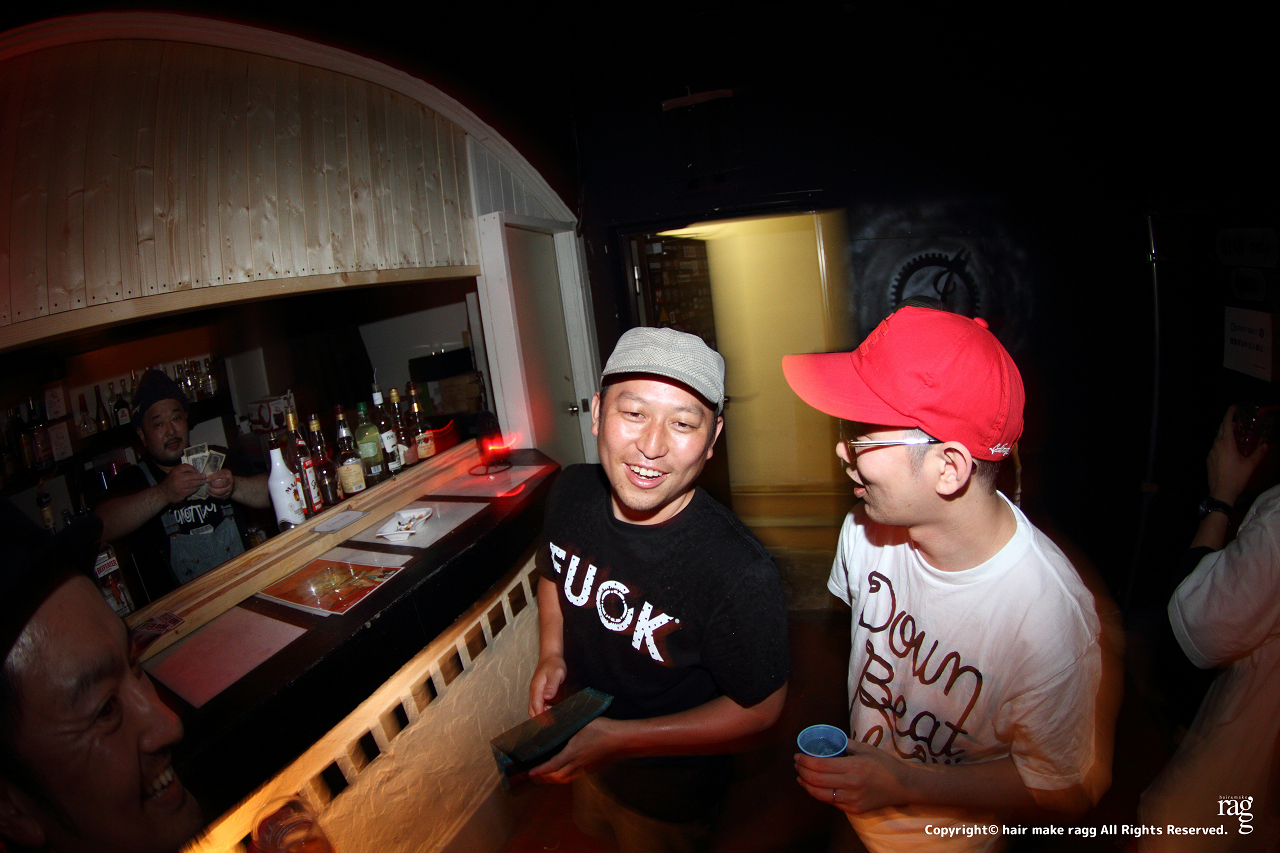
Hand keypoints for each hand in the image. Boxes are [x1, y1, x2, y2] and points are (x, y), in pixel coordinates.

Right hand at [160, 464, 206, 503]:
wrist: (163, 493)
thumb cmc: (171, 481)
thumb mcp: (174, 473)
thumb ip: (182, 470)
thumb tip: (195, 470)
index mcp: (175, 471)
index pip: (186, 467)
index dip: (193, 468)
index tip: (197, 471)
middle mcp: (177, 478)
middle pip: (192, 476)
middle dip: (199, 476)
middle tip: (204, 477)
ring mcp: (179, 486)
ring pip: (193, 483)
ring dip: (199, 482)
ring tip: (202, 482)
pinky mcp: (182, 493)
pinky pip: (192, 490)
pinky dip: (196, 488)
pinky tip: (198, 487)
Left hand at [207, 470, 234, 499]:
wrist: (230, 483)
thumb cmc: (222, 477)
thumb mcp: (219, 472)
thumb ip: (214, 474)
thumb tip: (206, 477)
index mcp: (228, 474)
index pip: (220, 475)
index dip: (212, 477)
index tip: (207, 479)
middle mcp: (230, 481)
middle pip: (221, 484)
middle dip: (213, 485)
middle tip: (207, 485)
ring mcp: (229, 489)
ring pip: (220, 492)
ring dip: (212, 491)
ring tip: (207, 488)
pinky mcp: (227, 495)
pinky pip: (219, 496)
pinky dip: (212, 495)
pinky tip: (209, 492)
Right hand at [528, 655, 566, 717]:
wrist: (550, 656)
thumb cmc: (554, 664)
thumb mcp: (556, 674)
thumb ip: (552, 686)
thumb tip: (547, 697)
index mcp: (536, 689)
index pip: (536, 708)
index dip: (543, 717)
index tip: (551, 722)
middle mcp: (533, 692)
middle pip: (532, 711)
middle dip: (541, 719)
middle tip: (553, 722)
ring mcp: (535, 692)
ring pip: (534, 709)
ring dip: (542, 714)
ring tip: (554, 715)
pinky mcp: (538, 692)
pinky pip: (538, 704)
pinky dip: (543, 710)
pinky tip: (553, 709)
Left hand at [528, 717, 621, 784]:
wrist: (622, 741)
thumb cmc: (604, 729)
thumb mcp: (582, 721)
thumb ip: (566, 720)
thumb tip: (553, 716)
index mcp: (573, 752)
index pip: (551, 766)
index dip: (539, 771)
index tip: (530, 772)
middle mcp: (578, 764)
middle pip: (557, 777)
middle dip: (543, 778)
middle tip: (533, 776)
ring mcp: (585, 769)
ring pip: (565, 779)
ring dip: (553, 779)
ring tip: (545, 776)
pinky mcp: (591, 769)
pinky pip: (574, 777)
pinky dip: (564, 777)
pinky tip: (563, 771)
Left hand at [795, 742, 909, 813]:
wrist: (902, 786)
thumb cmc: (884, 764)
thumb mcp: (865, 748)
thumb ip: (845, 744)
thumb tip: (827, 740)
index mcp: (854, 767)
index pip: (820, 765)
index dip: (804, 761)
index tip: (798, 755)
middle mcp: (851, 785)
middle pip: (816, 780)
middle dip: (801, 771)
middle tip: (797, 764)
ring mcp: (852, 799)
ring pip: (820, 794)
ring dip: (806, 785)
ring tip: (801, 776)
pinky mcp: (853, 809)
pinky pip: (830, 802)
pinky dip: (818, 793)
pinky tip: (814, 786)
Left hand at [1207, 406, 1267, 506]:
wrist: (1221, 492)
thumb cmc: (1236, 477)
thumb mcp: (1250, 465)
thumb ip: (1258, 454)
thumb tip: (1266, 446)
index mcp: (1226, 443)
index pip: (1226, 423)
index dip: (1229, 413)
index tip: (1233, 407)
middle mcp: (1216, 445)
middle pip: (1221, 429)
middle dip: (1228, 422)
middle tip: (1237, 420)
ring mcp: (1210, 452)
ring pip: (1217, 438)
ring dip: (1225, 434)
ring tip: (1235, 434)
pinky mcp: (1208, 459)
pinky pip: (1215, 447)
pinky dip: (1221, 443)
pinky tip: (1229, 449)